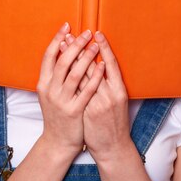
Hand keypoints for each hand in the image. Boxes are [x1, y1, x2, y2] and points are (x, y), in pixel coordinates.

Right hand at [37, 23, 104, 156]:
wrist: (58, 141)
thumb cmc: (57, 113)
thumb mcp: (50, 93)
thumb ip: (54, 74)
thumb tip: (62, 48)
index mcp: (43, 84)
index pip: (48, 56)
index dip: (57, 39)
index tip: (67, 26)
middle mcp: (50, 91)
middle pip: (62, 61)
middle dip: (75, 45)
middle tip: (87, 33)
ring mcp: (61, 101)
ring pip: (75, 74)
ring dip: (86, 57)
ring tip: (96, 45)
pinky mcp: (74, 111)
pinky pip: (87, 90)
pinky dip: (95, 76)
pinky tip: (102, 65)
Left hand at [59, 30, 132, 162]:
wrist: (112, 147)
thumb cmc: (115, 121)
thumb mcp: (117, 100)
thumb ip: (109, 83)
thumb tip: (100, 63)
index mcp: (119, 90)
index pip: (111, 64)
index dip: (105, 48)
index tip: (97, 33)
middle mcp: (109, 95)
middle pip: (92, 67)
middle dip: (80, 49)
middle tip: (72, 35)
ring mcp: (96, 104)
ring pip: (80, 77)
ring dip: (70, 59)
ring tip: (63, 45)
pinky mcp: (84, 112)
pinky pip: (74, 91)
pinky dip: (67, 78)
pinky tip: (60, 68)